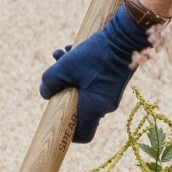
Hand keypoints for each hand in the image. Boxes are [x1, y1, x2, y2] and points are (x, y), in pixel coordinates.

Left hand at [39, 3, 148, 144]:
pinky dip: (80, 71)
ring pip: (84, 91)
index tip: (57, 116)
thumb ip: (50, 82)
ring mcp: (111, 93)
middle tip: (55, 72)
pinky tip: (71, 50)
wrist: (126, 36)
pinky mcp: (113, 81)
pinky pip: (93, 82)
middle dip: (63, 90)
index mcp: (95, 108)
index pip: (83, 135)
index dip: (67, 131)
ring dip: (69, 75)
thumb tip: (45, 93)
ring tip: (60, 55)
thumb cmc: (95, 54)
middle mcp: (105, 105)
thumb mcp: (65, 66)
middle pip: (79, 108)